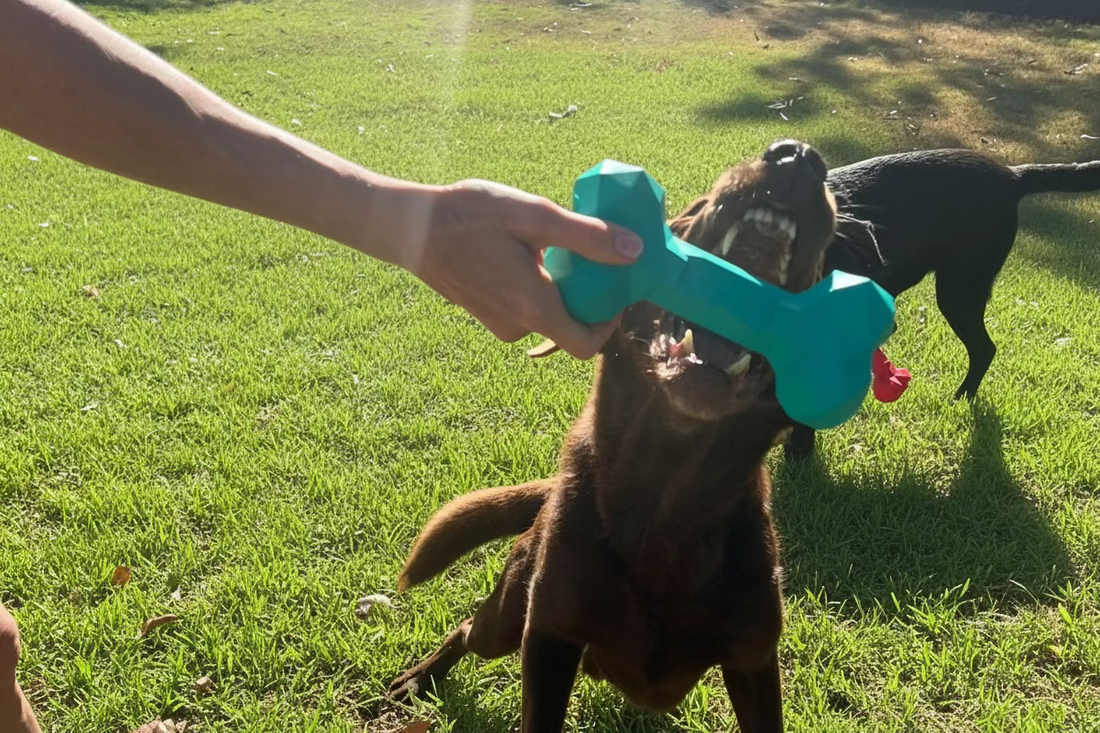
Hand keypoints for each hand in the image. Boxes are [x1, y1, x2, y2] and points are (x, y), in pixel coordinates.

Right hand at [410, 180, 643, 359]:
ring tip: (544, 244)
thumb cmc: (469, 216)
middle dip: (583, 294)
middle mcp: (516, 326)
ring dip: (555, 286)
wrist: (408, 227)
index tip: (610, 287)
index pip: (586, 345)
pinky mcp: (483, 312)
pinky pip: (521, 306)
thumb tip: (635, 251)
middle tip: (582, 252)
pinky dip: (531, 285)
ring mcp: (497, 322)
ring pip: (544, 313)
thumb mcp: (534, 216)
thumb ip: (588, 237)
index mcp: (534, 309)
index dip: (608, 322)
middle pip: (568, 326)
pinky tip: (518, 249)